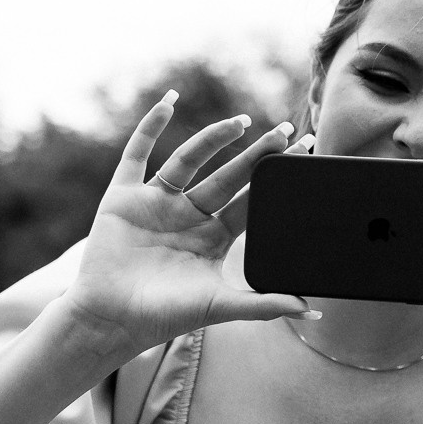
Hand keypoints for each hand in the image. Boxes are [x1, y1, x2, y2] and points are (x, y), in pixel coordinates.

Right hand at [62, 94, 312, 355]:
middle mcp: (189, 214)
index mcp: (214, 236)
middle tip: (284, 130)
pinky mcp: (124, 197)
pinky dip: (150, 127)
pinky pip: (138, 154)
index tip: (302, 154)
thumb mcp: (219, 306)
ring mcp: (157, 202)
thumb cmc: (164, 317)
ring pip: (190, 160)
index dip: (274, 179)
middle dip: (256, 155)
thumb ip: (263, 305)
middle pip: (228, 176)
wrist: (110, 321)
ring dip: (213, 138)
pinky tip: (168, 102)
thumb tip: (312, 313)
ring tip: (240, 123)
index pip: (251, 200)